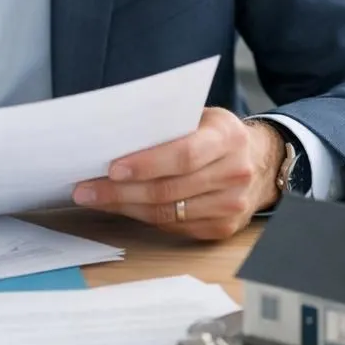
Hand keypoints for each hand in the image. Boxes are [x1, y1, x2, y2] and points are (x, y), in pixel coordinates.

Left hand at [70, 108, 283, 239]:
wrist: (259, 162)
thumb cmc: (215, 134)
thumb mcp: (199, 117)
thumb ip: (166, 124)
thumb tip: (112, 137)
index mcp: (228, 137)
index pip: (184, 155)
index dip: (146, 164)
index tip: (111, 168)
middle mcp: (235, 172)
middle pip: (170, 189)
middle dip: (121, 191)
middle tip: (86, 188)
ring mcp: (232, 204)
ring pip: (167, 212)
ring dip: (125, 207)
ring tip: (93, 198)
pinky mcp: (223, 227)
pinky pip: (174, 226)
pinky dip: (142, 217)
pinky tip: (120, 207)